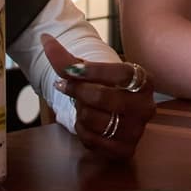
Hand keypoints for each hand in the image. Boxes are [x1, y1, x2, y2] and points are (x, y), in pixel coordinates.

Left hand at [42, 33, 154, 158]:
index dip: (93, 70)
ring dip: (79, 111)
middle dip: (78, 91)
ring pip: (94, 119)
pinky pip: (92, 140)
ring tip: (82, 105)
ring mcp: (137, 131)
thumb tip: (44, 39)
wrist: (116, 114)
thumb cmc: (105, 87)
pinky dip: (82, 130)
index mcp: (144, 81)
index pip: (120, 73)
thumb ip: (68, 58)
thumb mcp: (92, 71)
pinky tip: (86, 123)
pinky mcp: (124, 151)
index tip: (71, 69)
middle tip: (66, 86)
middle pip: (103, 97)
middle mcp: (145, 107)